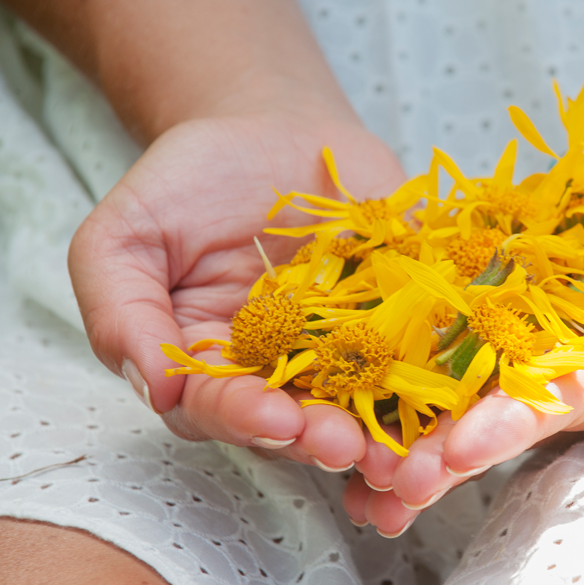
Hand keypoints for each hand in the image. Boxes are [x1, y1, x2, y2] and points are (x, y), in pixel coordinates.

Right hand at [69, 94, 407, 471]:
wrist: (271, 131)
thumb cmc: (189, 183)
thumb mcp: (126, 236)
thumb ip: (124, 310)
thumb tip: (155, 387)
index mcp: (212, 369)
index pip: (223, 409)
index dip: (246, 417)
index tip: (273, 416)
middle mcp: (282, 376)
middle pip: (301, 423)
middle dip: (324, 439)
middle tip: (348, 447)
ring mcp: (347, 354)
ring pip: (367, 405)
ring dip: (387, 433)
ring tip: (407, 453)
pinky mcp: (402, 324)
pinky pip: (425, 355)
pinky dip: (442, 381)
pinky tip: (459, 398)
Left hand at [347, 122, 583, 535]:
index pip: (557, 408)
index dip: (508, 430)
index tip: (458, 452)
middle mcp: (560, 368)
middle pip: (491, 409)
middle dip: (441, 447)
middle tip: (386, 479)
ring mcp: (521, 331)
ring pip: (456, 376)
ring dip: (408, 413)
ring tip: (350, 453)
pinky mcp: (491, 288)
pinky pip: (442, 314)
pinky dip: (398, 344)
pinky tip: (351, 366)